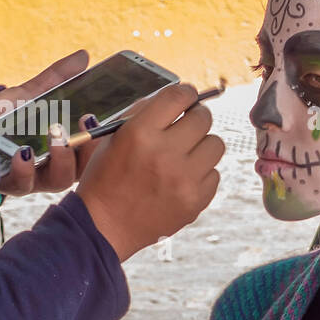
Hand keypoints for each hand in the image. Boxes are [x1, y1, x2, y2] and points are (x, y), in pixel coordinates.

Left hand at [0, 49, 102, 196]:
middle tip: (85, 122)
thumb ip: (55, 79)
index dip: (100, 137)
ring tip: (56, 134)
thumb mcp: (28, 95)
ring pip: (57, 181)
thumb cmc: (1, 118)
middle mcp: (49, 170)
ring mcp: (30, 180)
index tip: (101, 116)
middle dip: (85, 147)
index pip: (90, 151)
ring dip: (61, 158)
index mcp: (61, 151)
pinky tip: (24, 152)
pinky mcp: (6, 184)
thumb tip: (84, 55)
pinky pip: (21, 183)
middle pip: (81, 168)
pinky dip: (25, 168)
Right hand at [76, 82, 224, 262]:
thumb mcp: (113, 138)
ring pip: (216, 144)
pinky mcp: (195, 201)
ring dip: (202, 145)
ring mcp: (183, 179)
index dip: (186, 93)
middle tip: (186, 126)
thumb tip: (177, 98)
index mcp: (140, 133)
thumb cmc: (105, 179)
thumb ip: (143, 114)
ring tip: (185, 155)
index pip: (179, 96)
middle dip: (195, 118)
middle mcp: (164, 153)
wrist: (103, 227)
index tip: (187, 97)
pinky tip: (181, 179)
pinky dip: (201, 174)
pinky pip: (214, 174)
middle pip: (203, 118)